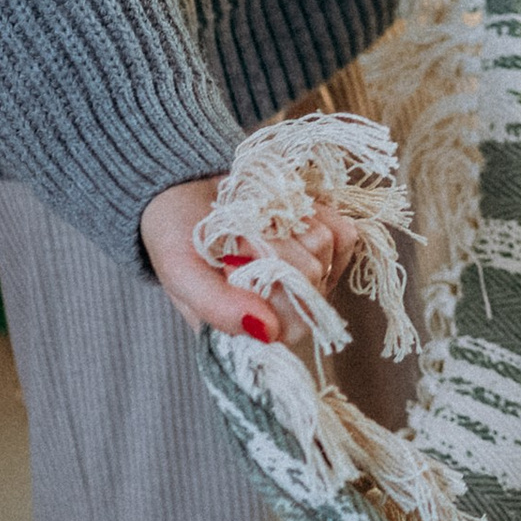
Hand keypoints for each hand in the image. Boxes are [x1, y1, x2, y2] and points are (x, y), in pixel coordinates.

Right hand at [141, 174, 355, 342]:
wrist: (185, 189)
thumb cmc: (177, 235)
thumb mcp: (181, 272)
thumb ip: (216, 306)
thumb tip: (268, 332)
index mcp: (253, 329)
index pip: (291, 319)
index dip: (267, 277)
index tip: (232, 256)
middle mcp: (290, 310)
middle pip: (311, 277)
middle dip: (272, 245)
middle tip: (240, 237)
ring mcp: (315, 278)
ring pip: (324, 247)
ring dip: (287, 224)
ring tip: (255, 223)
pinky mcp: (331, 247)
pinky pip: (343, 232)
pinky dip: (314, 213)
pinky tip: (282, 214)